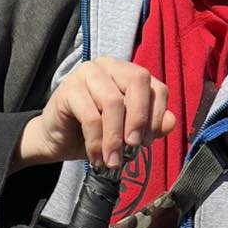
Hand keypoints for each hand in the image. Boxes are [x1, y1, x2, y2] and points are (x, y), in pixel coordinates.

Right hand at [15, 57, 174, 172]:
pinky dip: (97, 142)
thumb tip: (170, 122)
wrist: (57, 140)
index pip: (155, 86)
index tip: (148, 142)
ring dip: (115, 138)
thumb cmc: (95, 134)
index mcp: (128, 72)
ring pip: (113, 101)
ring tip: (113, 161)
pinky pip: (90, 116)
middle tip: (134, 148)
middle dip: (139, 118)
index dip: (156, 115)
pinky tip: (97, 158)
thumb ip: (151, 126)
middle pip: (137, 82)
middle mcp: (109, 66)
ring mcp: (87, 73)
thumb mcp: (127, 133)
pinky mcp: (68, 88)